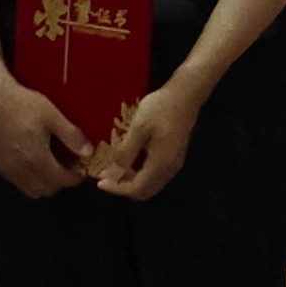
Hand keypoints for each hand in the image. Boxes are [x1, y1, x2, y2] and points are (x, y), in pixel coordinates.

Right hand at [0, 76, 83, 197]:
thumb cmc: (24, 105)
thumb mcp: (53, 116)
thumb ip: (71, 136)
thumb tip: (88, 153)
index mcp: (36, 158)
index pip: (61, 180)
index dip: (75, 178)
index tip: (82, 169)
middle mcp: (21, 169)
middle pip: (47, 190)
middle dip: (60, 182)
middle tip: (68, 165)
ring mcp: (8, 169)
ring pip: (31, 189)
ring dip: (45, 183)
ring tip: (52, 164)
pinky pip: (19, 182)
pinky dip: (30, 179)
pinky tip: (34, 161)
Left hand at [90, 85, 200, 203]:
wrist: (185, 95)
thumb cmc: (161, 109)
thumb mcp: (138, 129)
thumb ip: (126, 153)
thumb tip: (113, 172)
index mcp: (160, 164)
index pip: (136, 188)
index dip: (117, 188)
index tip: (99, 182)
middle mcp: (169, 169)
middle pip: (145, 191)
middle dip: (124, 188)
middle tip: (107, 176)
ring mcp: (173, 163)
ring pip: (150, 184)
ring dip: (132, 181)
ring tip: (115, 168)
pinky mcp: (173, 156)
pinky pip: (155, 174)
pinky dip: (140, 174)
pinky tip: (129, 160)